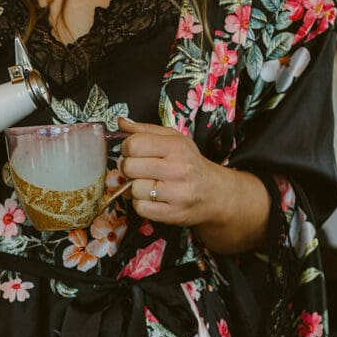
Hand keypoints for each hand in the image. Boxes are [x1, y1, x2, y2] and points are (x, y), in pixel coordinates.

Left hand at [116, 117, 269, 252]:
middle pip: (129, 167)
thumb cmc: (189, 163)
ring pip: (133, 189)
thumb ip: (144, 130)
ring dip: (135, 188)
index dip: (127, 148)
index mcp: (176, 147)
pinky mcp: (174, 213)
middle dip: (129, 168)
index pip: (133, 144)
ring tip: (149, 184)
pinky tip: (152, 198)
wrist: (215, 192)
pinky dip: (141, 204)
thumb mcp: (173, 139)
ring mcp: (178, 193)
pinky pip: (140, 208)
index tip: (134, 152)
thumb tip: (120, 122)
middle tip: (140, 169)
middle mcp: (179, 169)